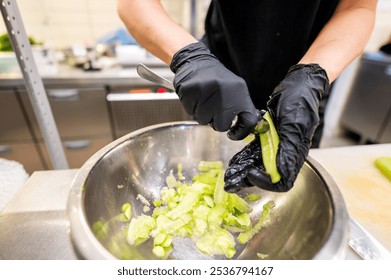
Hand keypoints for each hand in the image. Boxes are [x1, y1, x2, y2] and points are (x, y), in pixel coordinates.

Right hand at [170, 42, 258, 139]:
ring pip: (204, 121)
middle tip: (215, 109)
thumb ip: (242, 108)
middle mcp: (223, 93)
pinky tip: (196, 97)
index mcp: (239, 92)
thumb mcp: (237, 90)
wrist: (197, 62)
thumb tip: (248, 128)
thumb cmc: (217, 80)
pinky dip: (193, 108)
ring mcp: (206, 93)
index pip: (248, 121)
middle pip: (222, 126)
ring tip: (204, 100)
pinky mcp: (190, 93)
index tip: (234, 133)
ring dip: (203, 115)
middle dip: (217, 121)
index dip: (241, 132)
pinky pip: (191, 113)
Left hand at [224, 64, 328, 191]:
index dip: (266, 182)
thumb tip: (281, 172)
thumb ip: (288, 149)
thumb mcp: (294, 123)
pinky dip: (242, 159)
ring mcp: (275, 146)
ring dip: (242, 172)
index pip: (282, 180)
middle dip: (248, 180)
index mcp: (295, 153)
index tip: (250, 174)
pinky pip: (253, 153)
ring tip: (227, 177)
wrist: (298, 84)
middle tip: (230, 183)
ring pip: (257, 166)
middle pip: (266, 176)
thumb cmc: (300, 101)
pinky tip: (232, 163)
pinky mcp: (267, 138)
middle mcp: (285, 153)